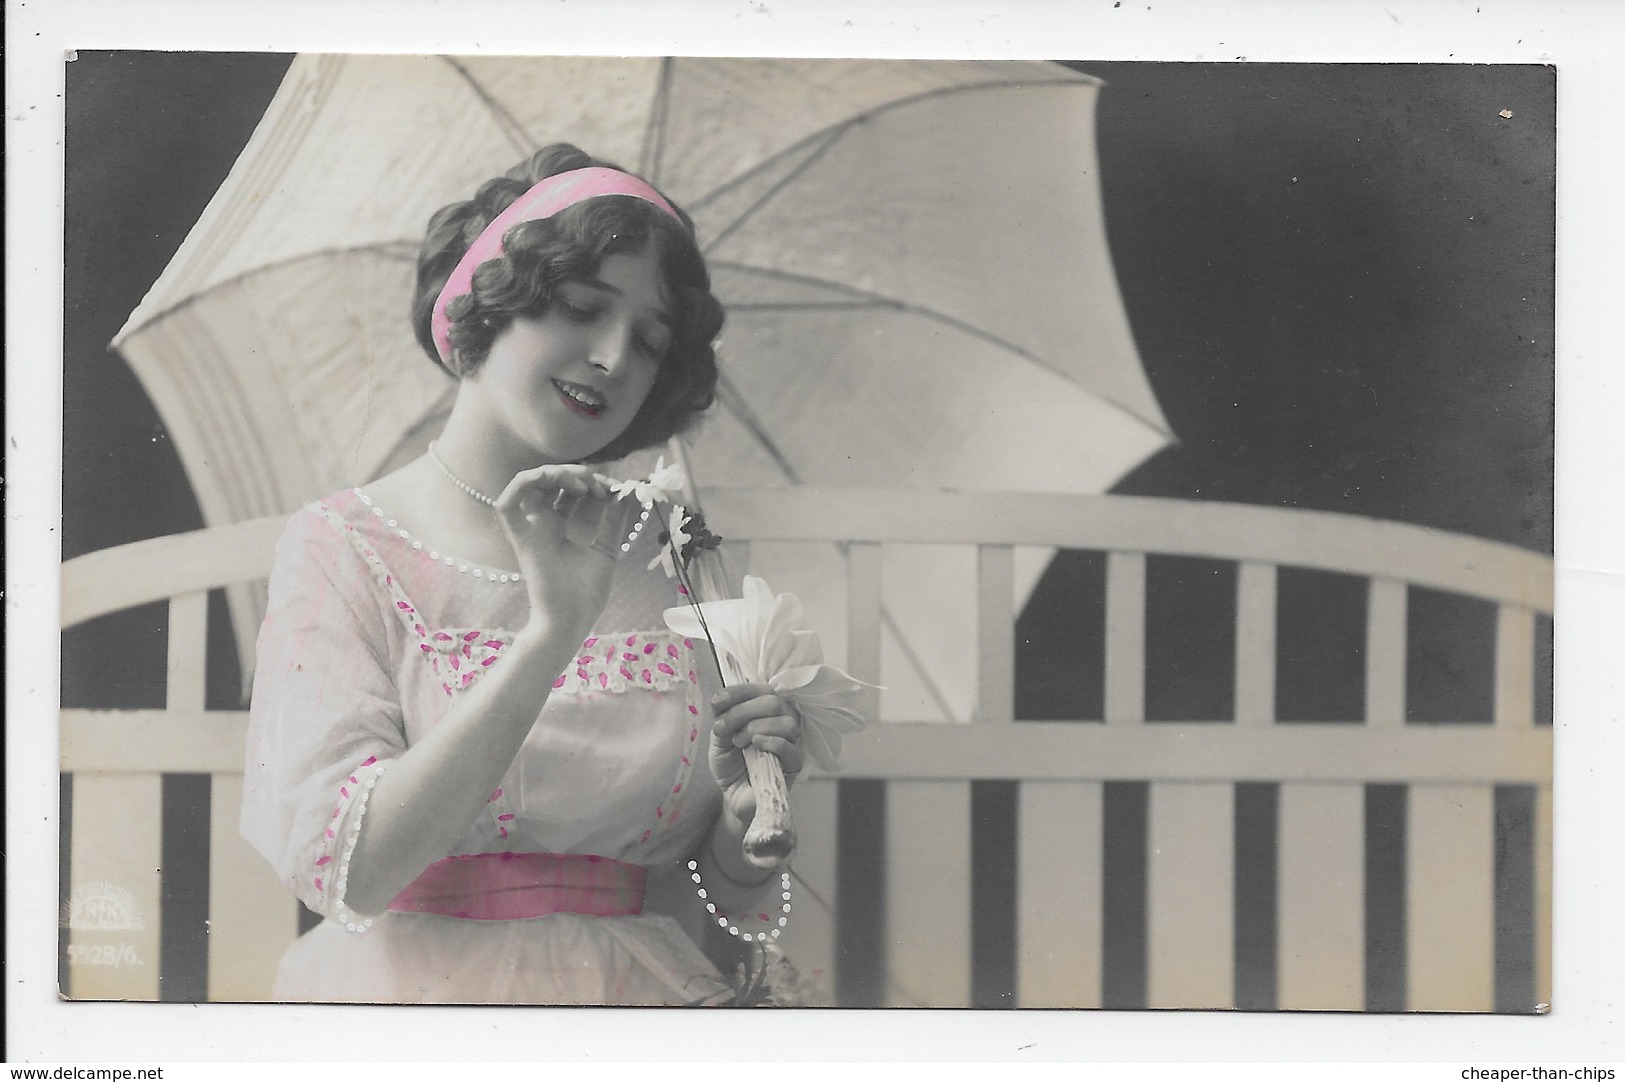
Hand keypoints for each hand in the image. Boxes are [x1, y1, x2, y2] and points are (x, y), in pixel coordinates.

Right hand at [492, 464, 635, 643]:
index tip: (614, 488)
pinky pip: (507, 500)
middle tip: (599, 483)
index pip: (572, 492)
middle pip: (552, 483)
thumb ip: (612, 520)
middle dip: (577, 474)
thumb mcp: (607, 548)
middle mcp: (543, 524)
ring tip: (582, 482)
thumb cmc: (586, 593)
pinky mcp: (518, 535)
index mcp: (562, 528)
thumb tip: (621, 492)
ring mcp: (530, 528)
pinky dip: (526, 481)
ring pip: (530, 483)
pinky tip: (550, 478)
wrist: (571, 619)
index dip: (592, 483)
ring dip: (556, 473)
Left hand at [708, 682, 802, 822]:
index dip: (738, 692)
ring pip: (786, 722)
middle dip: (743, 712)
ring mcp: (793, 742)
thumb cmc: (730, 763)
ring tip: (739, 742)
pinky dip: (773, 743)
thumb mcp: (719, 736)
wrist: (732, 794)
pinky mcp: (795, 765)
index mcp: (767, 709)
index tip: (717, 702)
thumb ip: (722, 717)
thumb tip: (719, 700)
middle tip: (724, 728)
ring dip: (756, 728)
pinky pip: (791, 748)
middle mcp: (784, 721)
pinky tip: (756, 746)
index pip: (760, 689)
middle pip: (774, 702)